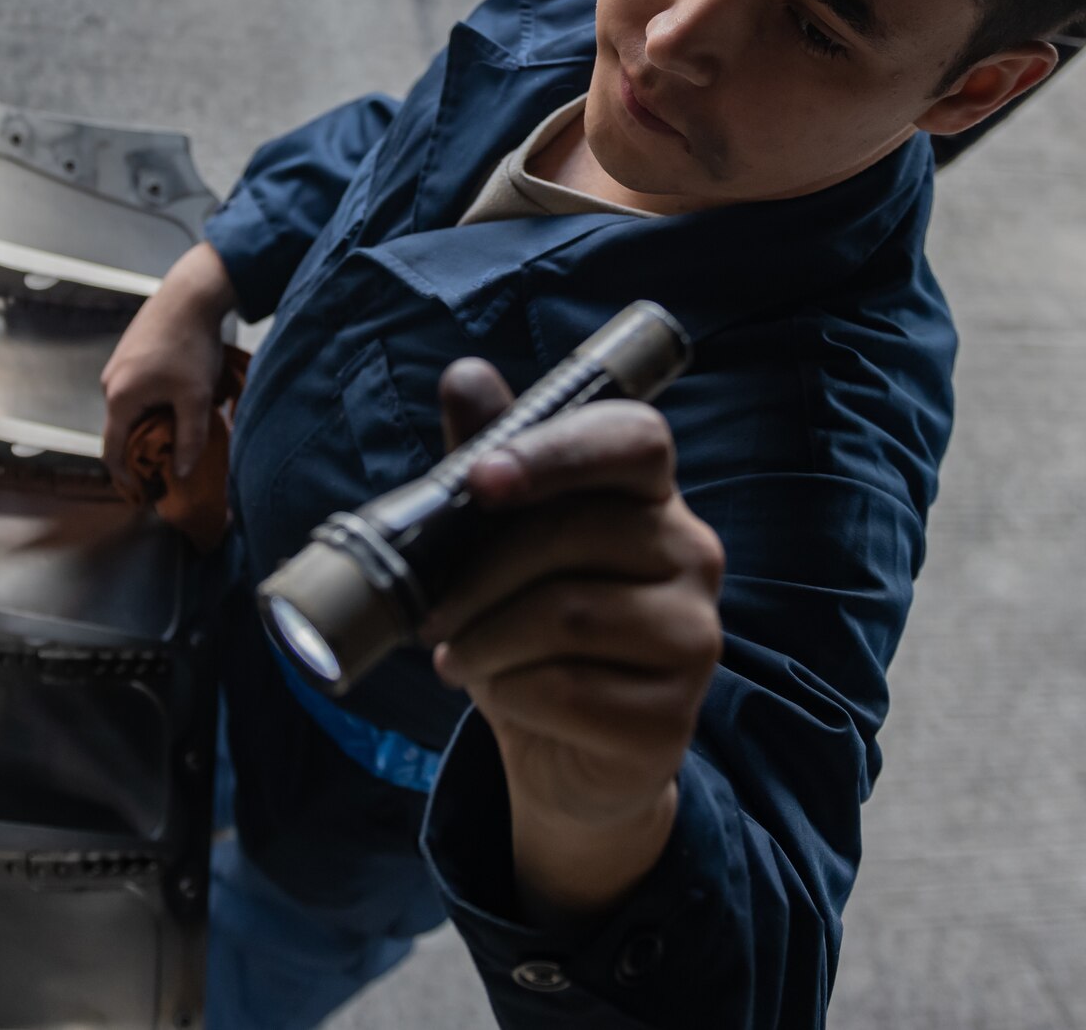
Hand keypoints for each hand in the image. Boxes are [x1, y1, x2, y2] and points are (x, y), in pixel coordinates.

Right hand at [99, 243, 236, 493]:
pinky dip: (149, 406)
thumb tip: (181, 473)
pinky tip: (175, 403)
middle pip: (120, 431)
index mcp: (120, 398)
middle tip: (167, 466)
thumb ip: (189, 439)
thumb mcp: (196, 397)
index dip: (124, 477)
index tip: (142, 493)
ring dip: (148, 426)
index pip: (112, 451)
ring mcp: (117, 367)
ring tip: (177, 433)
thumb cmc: (191, 344)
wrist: (190, 295)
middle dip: (141, 452)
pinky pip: (133, 392)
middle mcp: (110, 383)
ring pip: (129, 410)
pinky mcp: (128, 355)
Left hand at [421, 358, 724, 921]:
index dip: (556, 451)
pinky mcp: (672, 715)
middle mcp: (689, 554)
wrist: (561, 749)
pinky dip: (509, 693)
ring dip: (484, 639)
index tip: (480, 478)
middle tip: (431, 613)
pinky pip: (568, 690)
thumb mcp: (496, 543)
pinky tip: (501, 694)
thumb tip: (467, 376)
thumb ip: (489, 461)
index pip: (634, 440)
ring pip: (566, 616)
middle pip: (572, 536)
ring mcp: (693, 636)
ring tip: (457, 656)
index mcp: (646, 497)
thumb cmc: (527, 627)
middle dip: (478, 576)